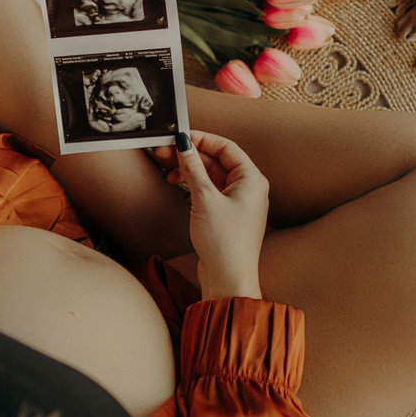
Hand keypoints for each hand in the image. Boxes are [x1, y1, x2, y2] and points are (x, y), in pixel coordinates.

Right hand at [168, 130, 268, 299]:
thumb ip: (193, 169)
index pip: (226, 147)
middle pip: (217, 161)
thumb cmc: (225, 241)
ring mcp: (237, 202)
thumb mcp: (204, 199)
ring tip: (166, 169)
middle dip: (190, 155)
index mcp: (252, 179)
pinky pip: (209, 190)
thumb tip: (183, 144)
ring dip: (189, 170)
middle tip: (164, 150)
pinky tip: (177, 184)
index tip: (180, 137)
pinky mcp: (226, 214)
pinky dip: (193, 185)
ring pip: (210, 176)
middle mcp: (247, 188)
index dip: (202, 140)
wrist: (228, 279)